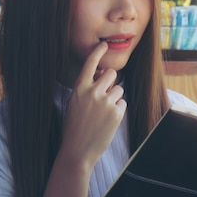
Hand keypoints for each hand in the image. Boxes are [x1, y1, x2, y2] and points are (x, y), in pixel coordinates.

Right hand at [60, 41, 126, 168]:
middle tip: (104, 95)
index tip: (104, 44)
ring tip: (102, 114)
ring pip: (119, 89)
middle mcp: (92, 92)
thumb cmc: (74, 128)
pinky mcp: (116, 112)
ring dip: (114, 98)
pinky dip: (118, 110)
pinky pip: (122, 103)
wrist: (77, 152)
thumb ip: (87, 88)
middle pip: (112, 74)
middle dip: (111, 81)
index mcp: (78, 89)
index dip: (98, 52)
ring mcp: (105, 102)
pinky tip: (107, 122)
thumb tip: (101, 75)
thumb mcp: (75, 104)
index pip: (89, 64)